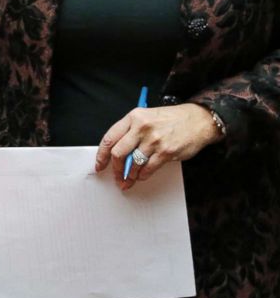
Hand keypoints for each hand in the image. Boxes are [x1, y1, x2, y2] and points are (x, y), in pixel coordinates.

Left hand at [95, 104, 221, 188]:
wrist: (197, 120)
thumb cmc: (170, 120)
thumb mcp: (146, 117)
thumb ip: (130, 132)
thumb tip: (116, 154)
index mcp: (133, 117)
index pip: (109, 138)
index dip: (102, 155)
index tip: (99, 165)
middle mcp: (141, 127)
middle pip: (118, 152)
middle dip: (115, 168)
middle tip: (116, 176)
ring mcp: (154, 140)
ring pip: (133, 163)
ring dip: (129, 175)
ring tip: (129, 179)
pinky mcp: (166, 152)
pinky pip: (148, 169)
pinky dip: (142, 175)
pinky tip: (142, 175)